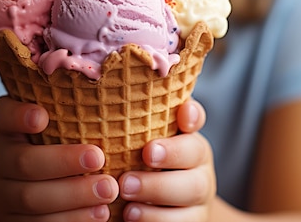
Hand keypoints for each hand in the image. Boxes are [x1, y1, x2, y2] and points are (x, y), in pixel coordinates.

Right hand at [0, 96, 118, 220]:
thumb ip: (70, 110)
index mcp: (8, 128)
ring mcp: (3, 194)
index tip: (42, 117)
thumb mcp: (54, 125)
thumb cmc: (53, 147)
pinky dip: (71, 220)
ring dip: (73, 196)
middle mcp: (0, 159)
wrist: (22, 193)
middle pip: (23, 162)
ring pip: (30, 199)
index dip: (19, 115)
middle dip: (62, 161)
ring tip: (108, 191)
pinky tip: (99, 213)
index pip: (2, 114)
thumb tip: (117, 87)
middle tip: (98, 158)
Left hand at [118, 99, 215, 221]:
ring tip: (127, 202)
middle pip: (194, 161)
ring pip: (190, 198)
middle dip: (167, 163)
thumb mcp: (144, 144)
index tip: (183, 115)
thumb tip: (101, 90)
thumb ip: (136, 122)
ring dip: (157, 199)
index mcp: (188, 139)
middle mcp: (199, 167)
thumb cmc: (146, 169)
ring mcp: (200, 199)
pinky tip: (131, 218)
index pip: (196, 119)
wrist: (172, 212)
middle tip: (134, 170)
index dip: (192, 115)